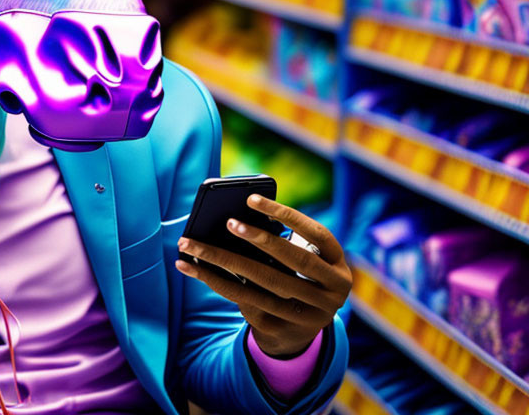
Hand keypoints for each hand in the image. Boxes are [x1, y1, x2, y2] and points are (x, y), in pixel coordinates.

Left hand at [175, 194, 351, 357]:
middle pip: (291, 261)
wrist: (301, 331)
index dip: (285, 214)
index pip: (316, 234)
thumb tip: (235, 221)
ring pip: (260, 284)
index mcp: (339, 267)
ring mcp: (309, 315)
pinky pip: (244, 301)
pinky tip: (193, 268)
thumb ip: (281, 243)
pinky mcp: (282, 330)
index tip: (251, 198)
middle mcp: (332, 293)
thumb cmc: (296, 277)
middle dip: (257, 238)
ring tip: (189, 245)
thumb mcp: (302, 261)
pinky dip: (217, 281)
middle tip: (226, 221)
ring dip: (220, 261)